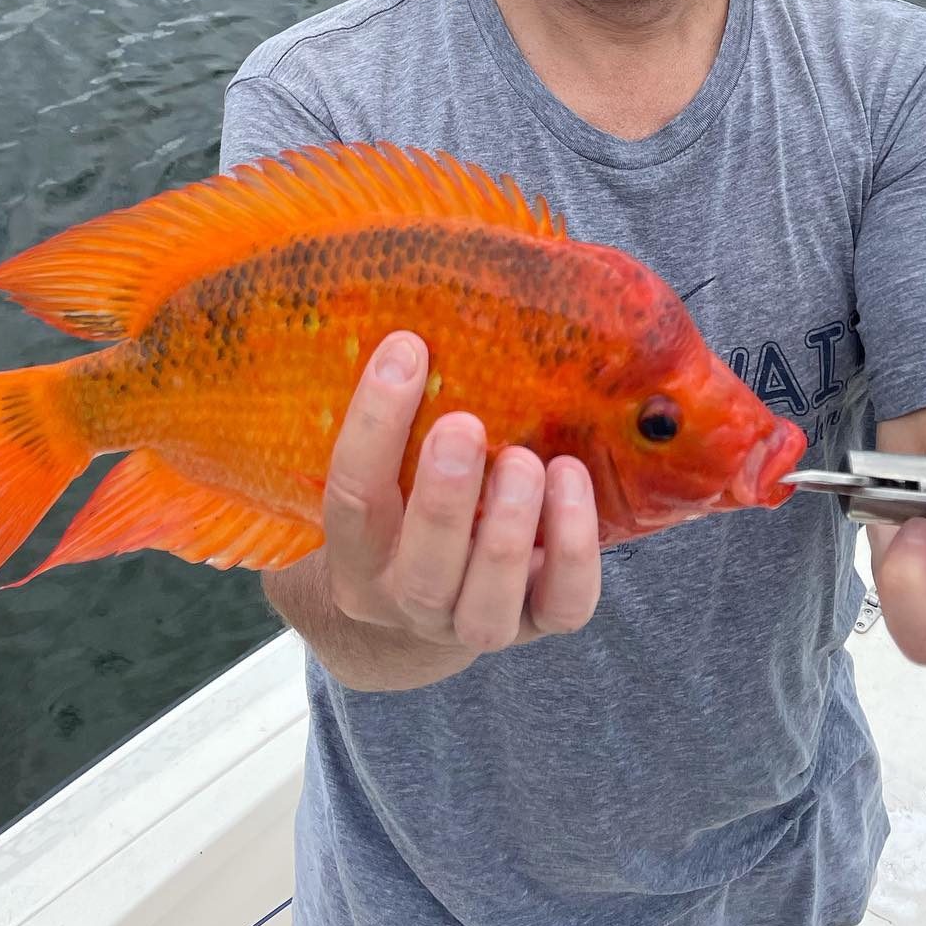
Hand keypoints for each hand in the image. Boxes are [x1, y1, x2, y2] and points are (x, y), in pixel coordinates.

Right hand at [322, 330, 601, 676]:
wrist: (438, 590)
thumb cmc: (412, 492)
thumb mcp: (391, 459)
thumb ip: (404, 409)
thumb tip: (427, 302)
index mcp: (358, 553)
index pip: (352, 497)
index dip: (373, 423)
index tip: (405, 350)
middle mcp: (408, 598)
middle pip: (421, 568)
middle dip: (444, 497)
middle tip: (465, 425)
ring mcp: (474, 623)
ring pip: (487, 606)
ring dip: (510, 529)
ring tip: (530, 460)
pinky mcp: (541, 623)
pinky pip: (564, 604)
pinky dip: (574, 546)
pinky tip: (572, 479)